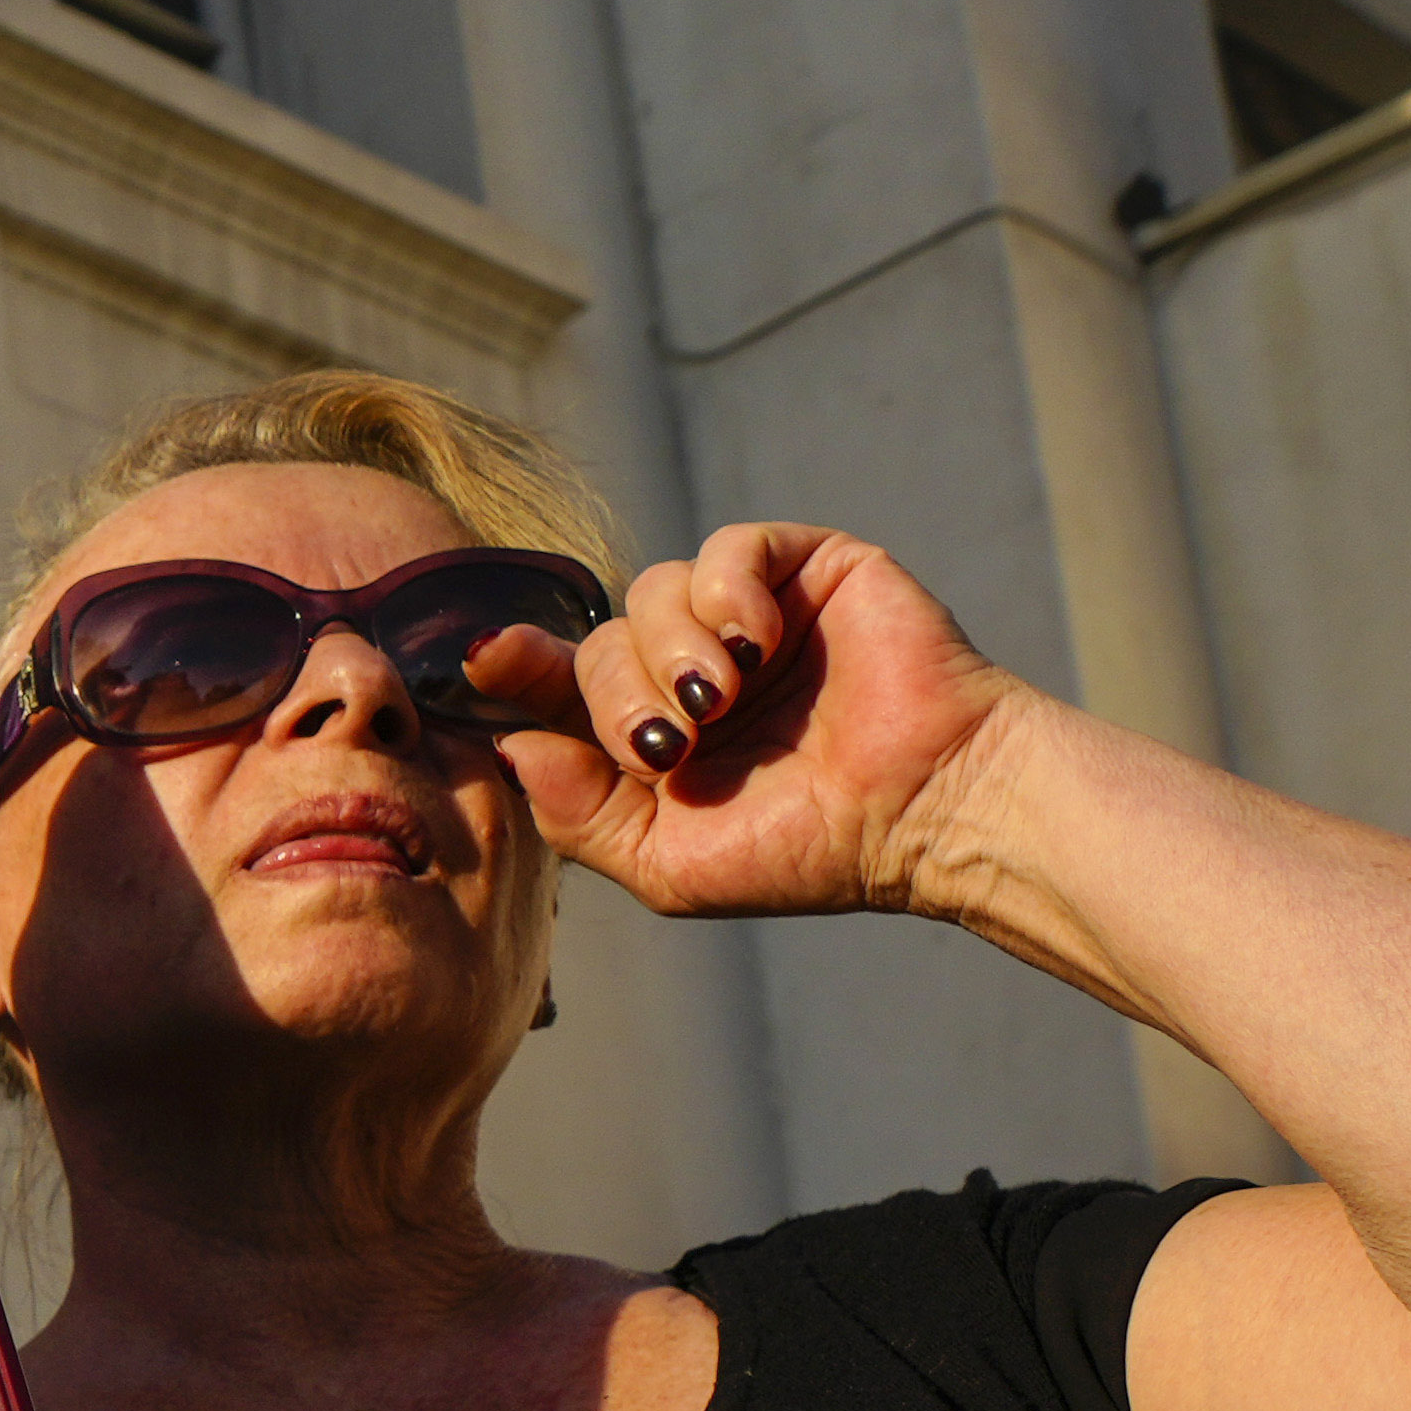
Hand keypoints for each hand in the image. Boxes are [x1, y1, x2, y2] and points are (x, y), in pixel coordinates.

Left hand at [465, 521, 1042, 932]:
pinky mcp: (804, 570)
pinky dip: (724, 592)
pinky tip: (756, 644)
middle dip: (616, 695)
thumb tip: (510, 745)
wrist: (926, 810)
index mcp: (652, 733)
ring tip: (725, 700)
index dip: (515, 668)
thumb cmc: (811, 849)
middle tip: (676, 741)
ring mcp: (745, 618)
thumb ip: (579, 814)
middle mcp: (690, 669)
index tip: (484, 662)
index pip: (558, 684)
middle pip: (596, 643)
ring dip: (671, 651)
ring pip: (649, 592)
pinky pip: (728, 549)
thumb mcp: (669, 861)